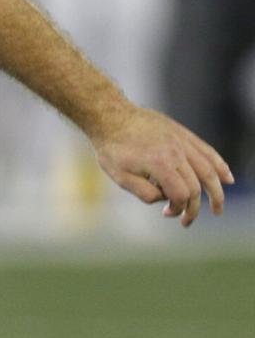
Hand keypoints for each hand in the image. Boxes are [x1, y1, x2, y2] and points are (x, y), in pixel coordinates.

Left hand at [92, 106, 233, 226]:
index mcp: (159, 163)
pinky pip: (207, 151)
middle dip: (194, 207)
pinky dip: (220, 166)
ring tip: (218, 208)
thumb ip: (143, 192)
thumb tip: (163, 201)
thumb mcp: (119, 176)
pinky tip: (227, 179)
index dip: (177, 208)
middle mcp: (175, 152)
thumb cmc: (112, 148)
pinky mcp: (183, 134)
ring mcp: (182, 141)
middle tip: (187, 221)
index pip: (181, 194)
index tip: (166, 213)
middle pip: (196, 185)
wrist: (111, 116)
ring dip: (216, 191)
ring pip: (208, 169)